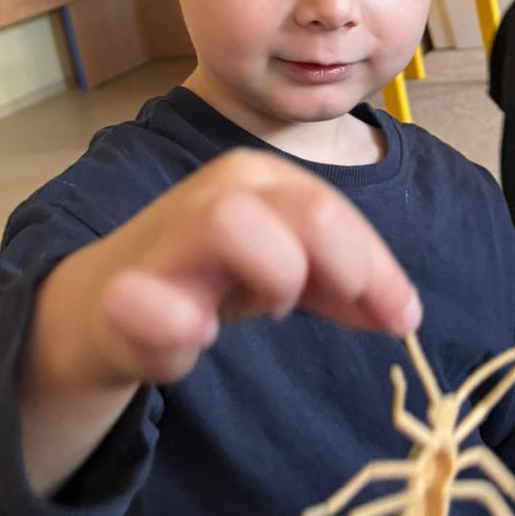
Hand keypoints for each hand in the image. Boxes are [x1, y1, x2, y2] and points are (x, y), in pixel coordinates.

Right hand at [20, 149, 420, 493]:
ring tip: (270, 308)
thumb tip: (406, 314)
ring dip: (275, 273)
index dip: (379, 268)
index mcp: (261, 179)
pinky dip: (178, 323)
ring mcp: (169, 237)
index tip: (403, 318)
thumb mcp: (288, 269)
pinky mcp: (125, 293)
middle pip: (306, 209)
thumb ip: (344, 284)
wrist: (109, 304)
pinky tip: (199, 336)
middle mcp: (219, 192)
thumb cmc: (213, 275)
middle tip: (342, 305)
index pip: (337, 212)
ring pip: (233, 224)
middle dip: (344, 263)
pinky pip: (149, 302)